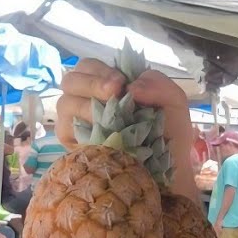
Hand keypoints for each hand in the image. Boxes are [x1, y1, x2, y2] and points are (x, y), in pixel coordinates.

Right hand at [57, 58, 194, 197]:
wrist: (170, 170)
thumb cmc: (169, 133)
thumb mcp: (174, 102)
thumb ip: (158, 83)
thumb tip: (131, 87)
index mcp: (110, 84)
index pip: (89, 67)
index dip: (100, 71)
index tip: (120, 83)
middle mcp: (90, 99)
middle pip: (70, 80)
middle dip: (91, 84)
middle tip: (113, 94)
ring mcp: (79, 122)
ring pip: (65, 103)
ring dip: (86, 106)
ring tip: (109, 119)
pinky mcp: (74, 144)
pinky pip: (64, 129)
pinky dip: (79, 127)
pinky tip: (98, 134)